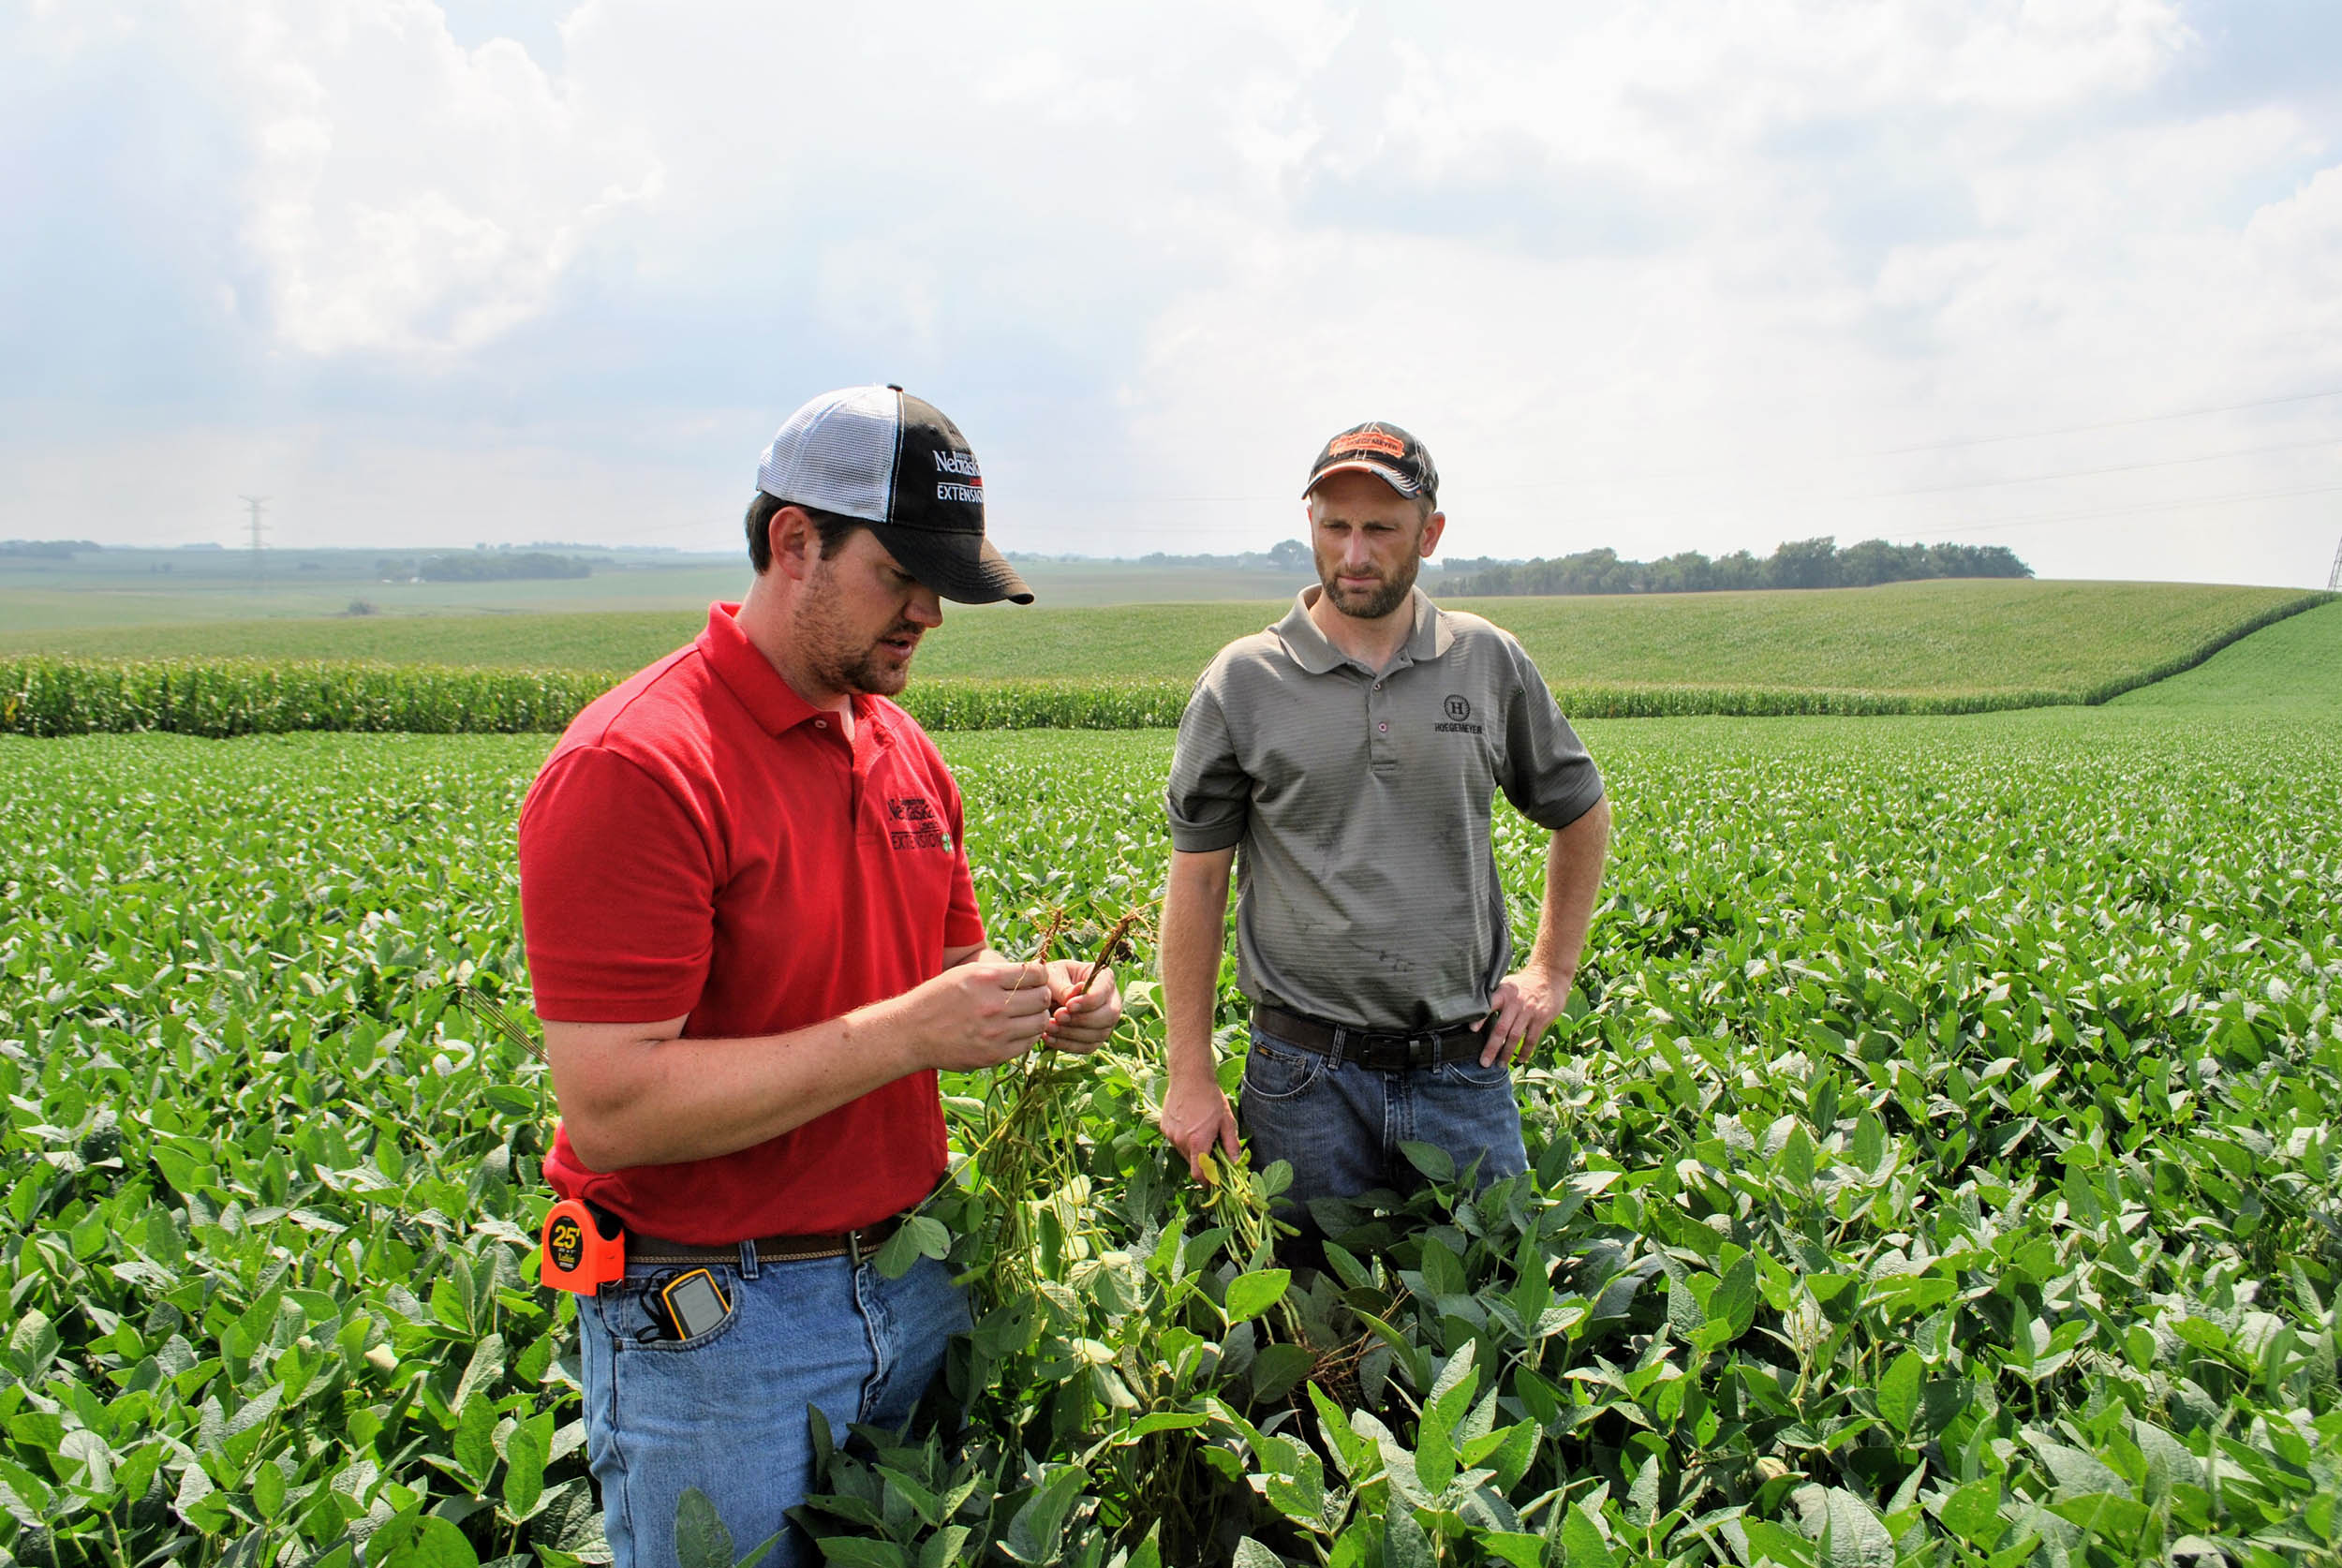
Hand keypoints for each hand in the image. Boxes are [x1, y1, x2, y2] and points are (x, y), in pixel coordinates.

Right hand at [903, 961, 1054, 1071]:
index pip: (1036, 973)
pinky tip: (1016, 1030)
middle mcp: (994, 1005)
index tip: (1033, 979)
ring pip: (1040, 1022)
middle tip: (1032, 997)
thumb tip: (1034, 973)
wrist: (911, 1033)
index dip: (1039, 975)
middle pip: (1042, 997)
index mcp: (986, 978)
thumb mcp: (965, 973)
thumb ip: (999, 972)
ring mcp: (995, 1032)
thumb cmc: (938, 999)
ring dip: (1037, 1017)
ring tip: (1025, 1015)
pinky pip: (1028, 1043)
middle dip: (1041, 995)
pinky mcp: (994, 1054)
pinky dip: (1028, 1035)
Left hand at [1041, 960, 1122, 1053]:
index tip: (1068, 1006)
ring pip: (1099, 1034)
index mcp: (1104, 977)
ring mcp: (1105, 1022)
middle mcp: (1111, 1000)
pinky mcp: (1095, 1038)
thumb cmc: (1052, 978)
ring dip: (1071, 1034)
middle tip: (1057, 1016)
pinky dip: (1067, 1045)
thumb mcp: (1054, 976)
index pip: (1104, 992)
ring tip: (1049, 1027)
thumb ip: (1063, 988)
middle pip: (1109, 1016)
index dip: (1088, 1002)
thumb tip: (1071, 1000)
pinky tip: (1049, 1037)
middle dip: (1082, 1020)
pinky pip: (1087, 1047)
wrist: (1046, 992)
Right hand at [1160, 1069, 1238, 1182]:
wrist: (1189, 1077)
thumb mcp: (1226, 1121)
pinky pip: (1174, 1140)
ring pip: (1182, 1151)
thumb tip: (1236, 1163)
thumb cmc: (1210, 1098)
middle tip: (1212, 1148)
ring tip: (1201, 1131)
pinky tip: (1190, 1123)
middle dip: (1202, 1161)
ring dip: (1192, 1149)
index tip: (1213, 1182)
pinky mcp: (1163, 1127)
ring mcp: (1170, 1134)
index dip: (1206, 1181)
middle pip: (1191, 1163)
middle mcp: (1181, 1142)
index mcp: (1198, 1143)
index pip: (1199, 1174)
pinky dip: (1183, 1138)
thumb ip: (1231, 1145)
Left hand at [1477, 965, 1571, 1066]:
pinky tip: (1519, 1059)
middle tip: (1484, 1062)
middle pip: (1501, 1028)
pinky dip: (1525, 1051)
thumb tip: (1474, 1011)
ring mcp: (1529, 1011)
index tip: (1471, 1030)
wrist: (1550, 977)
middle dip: (1491, 1047)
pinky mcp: (1541, 1018)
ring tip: (1500, 1065)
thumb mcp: (1507, 984)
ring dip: (1507, 1053)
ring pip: (1515, 1036)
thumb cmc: (1523, 984)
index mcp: (1503, 993)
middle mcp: (1515, 1003)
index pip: (1489, 1006)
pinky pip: (1531, 1039)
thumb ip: (1494, 998)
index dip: (1480, 1018)